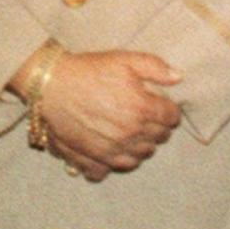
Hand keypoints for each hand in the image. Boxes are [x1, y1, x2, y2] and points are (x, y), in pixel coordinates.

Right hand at [15, 48, 181, 179]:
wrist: (51, 86)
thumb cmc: (87, 71)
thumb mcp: (124, 59)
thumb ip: (155, 67)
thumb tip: (178, 77)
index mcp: (142, 109)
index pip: (171, 118)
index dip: (168, 110)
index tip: (160, 104)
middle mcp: (131, 134)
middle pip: (158, 139)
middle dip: (156, 127)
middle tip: (145, 116)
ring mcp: (112, 150)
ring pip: (139, 157)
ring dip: (140, 145)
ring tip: (130, 133)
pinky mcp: (93, 159)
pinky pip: (112, 169)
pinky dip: (115, 161)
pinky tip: (111, 149)